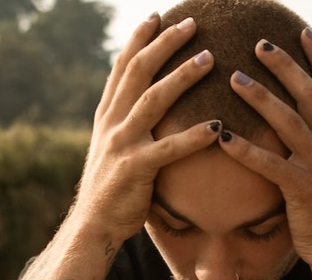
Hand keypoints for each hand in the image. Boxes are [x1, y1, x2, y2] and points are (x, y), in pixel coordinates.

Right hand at [69, 15, 222, 246]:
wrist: (94, 226)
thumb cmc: (112, 190)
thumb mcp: (114, 149)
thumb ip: (130, 126)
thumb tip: (152, 109)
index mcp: (107, 115)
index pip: (122, 67)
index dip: (139, 39)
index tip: (157, 16)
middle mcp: (111, 123)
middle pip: (138, 72)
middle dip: (164, 44)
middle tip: (192, 24)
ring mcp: (122, 144)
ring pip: (153, 100)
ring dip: (182, 77)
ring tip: (209, 59)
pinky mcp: (135, 169)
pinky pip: (169, 149)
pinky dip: (193, 136)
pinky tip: (218, 126)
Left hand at [217, 30, 311, 267]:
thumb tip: (303, 118)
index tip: (304, 32)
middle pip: (310, 95)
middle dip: (286, 67)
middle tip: (260, 44)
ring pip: (290, 123)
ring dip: (261, 98)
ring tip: (233, 78)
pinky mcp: (303, 191)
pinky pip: (271, 165)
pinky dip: (247, 150)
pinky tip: (224, 137)